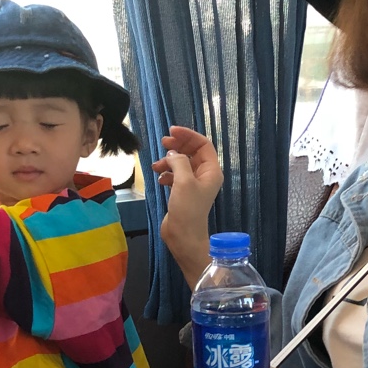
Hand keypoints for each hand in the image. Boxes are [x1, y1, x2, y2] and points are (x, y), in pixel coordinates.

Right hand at [150, 126, 222, 283]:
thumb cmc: (187, 209)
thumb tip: (171, 153)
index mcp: (211, 171)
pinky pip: (175, 175)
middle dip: (177, 146)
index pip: (203, 144)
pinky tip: (160, 179)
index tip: (172, 131)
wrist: (183, 235)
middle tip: (163, 142)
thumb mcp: (183, 181)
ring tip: (156, 167)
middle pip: (192, 152)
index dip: (188, 135)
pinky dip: (167, 174)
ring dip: (168, 161)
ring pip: (181, 163)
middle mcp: (205, 175)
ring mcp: (194, 184)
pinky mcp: (183, 192)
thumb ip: (178, 161)